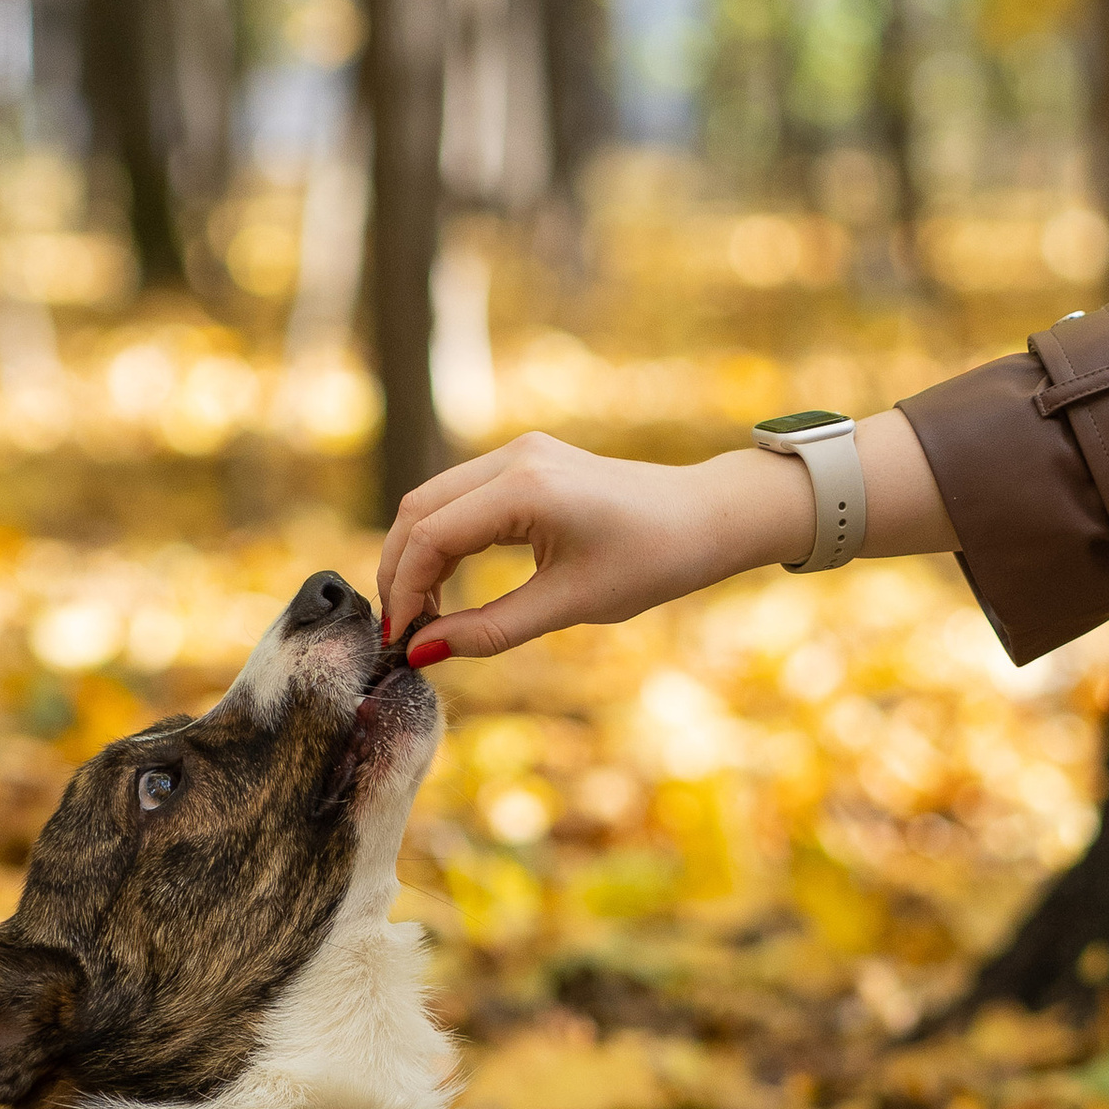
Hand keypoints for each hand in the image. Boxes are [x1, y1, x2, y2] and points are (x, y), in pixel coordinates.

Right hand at [376, 412, 955, 664]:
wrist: (708, 517)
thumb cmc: (653, 560)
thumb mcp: (570, 605)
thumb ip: (492, 630)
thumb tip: (424, 653)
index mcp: (525, 488)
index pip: (430, 537)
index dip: (404, 593)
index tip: (399, 643)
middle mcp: (514, 458)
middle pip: (418, 510)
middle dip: (399, 572)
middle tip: (400, 633)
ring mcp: (519, 454)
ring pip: (434, 501)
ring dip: (418, 556)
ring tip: (421, 617)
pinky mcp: (527, 463)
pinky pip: (462, 498)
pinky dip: (444, 540)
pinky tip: (447, 588)